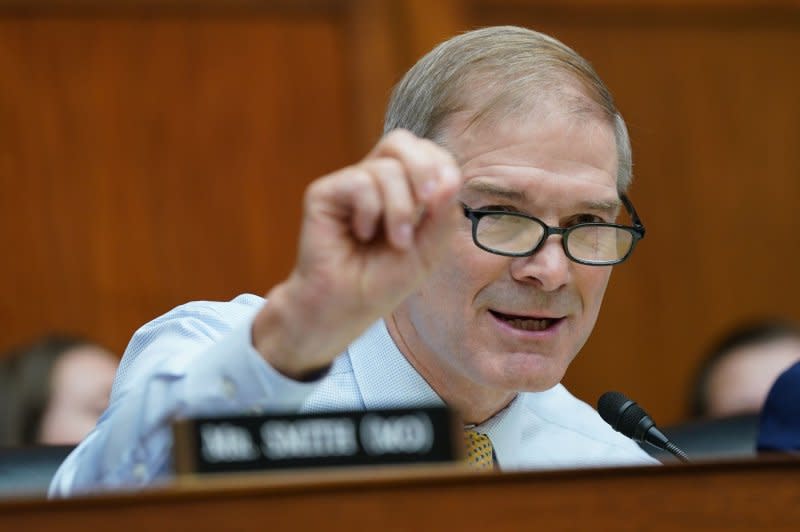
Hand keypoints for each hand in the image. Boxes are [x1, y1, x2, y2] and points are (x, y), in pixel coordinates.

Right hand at [253, 129, 461, 377]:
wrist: (347, 307)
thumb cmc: (384, 280)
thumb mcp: (429, 250)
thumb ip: (444, 214)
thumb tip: (451, 177)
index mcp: (402, 188)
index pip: (426, 152)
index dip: (441, 166)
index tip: (442, 202)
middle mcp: (373, 180)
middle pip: (402, 141)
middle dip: (424, 169)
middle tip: (428, 203)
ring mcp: (348, 184)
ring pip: (387, 167)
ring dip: (400, 209)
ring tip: (395, 241)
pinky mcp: (324, 193)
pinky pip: (360, 182)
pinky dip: (371, 212)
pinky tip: (362, 234)